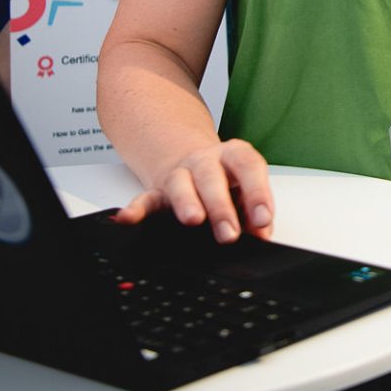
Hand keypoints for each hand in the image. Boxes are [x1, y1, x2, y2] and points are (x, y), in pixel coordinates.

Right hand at [110, 137, 274, 244]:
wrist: (192, 160)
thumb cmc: (225, 180)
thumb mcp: (244, 189)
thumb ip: (254, 212)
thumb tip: (262, 234)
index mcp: (233, 156)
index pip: (249, 167)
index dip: (258, 193)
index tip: (263, 220)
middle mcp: (205, 162)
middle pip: (212, 176)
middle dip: (221, 207)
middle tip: (229, 234)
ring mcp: (180, 174)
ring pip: (180, 183)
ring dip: (187, 202)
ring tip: (193, 220)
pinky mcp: (157, 191)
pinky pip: (145, 198)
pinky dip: (136, 210)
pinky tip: (127, 218)